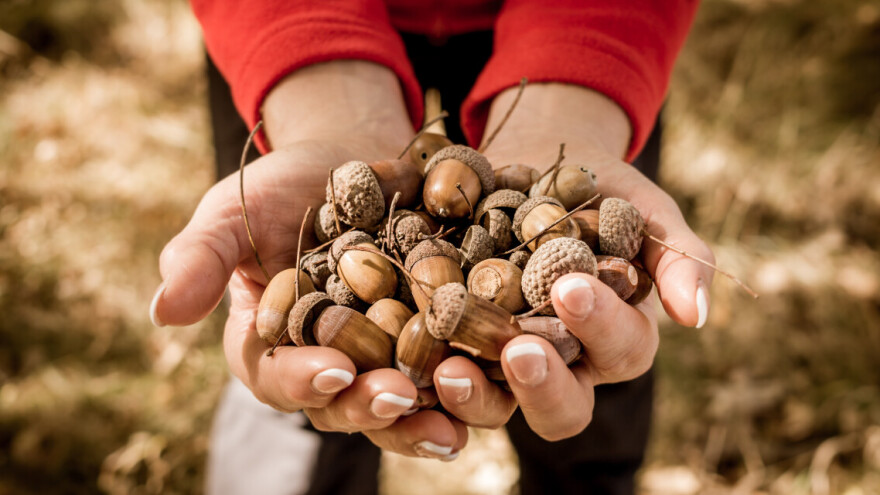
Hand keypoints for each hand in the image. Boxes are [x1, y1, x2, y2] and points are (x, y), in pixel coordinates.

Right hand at [150, 61, 469, 458]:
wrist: (352, 159)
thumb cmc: (280, 189)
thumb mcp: (233, 213)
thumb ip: (200, 258)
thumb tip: (161, 313)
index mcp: (272, 347)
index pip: (279, 378)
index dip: (303, 380)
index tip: (332, 369)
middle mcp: (330, 364)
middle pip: (347, 403)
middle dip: (373, 405)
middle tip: (400, 398)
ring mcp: (385, 356)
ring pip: (405, 402)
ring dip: (429, 415)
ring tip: (455, 424)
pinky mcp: (435, 337)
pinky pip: (454, 368)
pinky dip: (476, 379)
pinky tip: (501, 381)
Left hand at [429, 82, 714, 439]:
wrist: (521, 161)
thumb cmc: (592, 185)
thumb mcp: (639, 204)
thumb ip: (676, 254)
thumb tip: (697, 317)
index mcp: (613, 336)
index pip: (622, 352)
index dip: (603, 328)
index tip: (572, 286)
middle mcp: (561, 363)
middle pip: (564, 407)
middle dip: (543, 384)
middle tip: (520, 350)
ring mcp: (500, 362)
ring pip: (496, 409)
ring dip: (476, 397)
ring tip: (450, 370)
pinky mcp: (449, 347)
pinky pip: (437, 378)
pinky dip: (423, 379)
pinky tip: (405, 359)